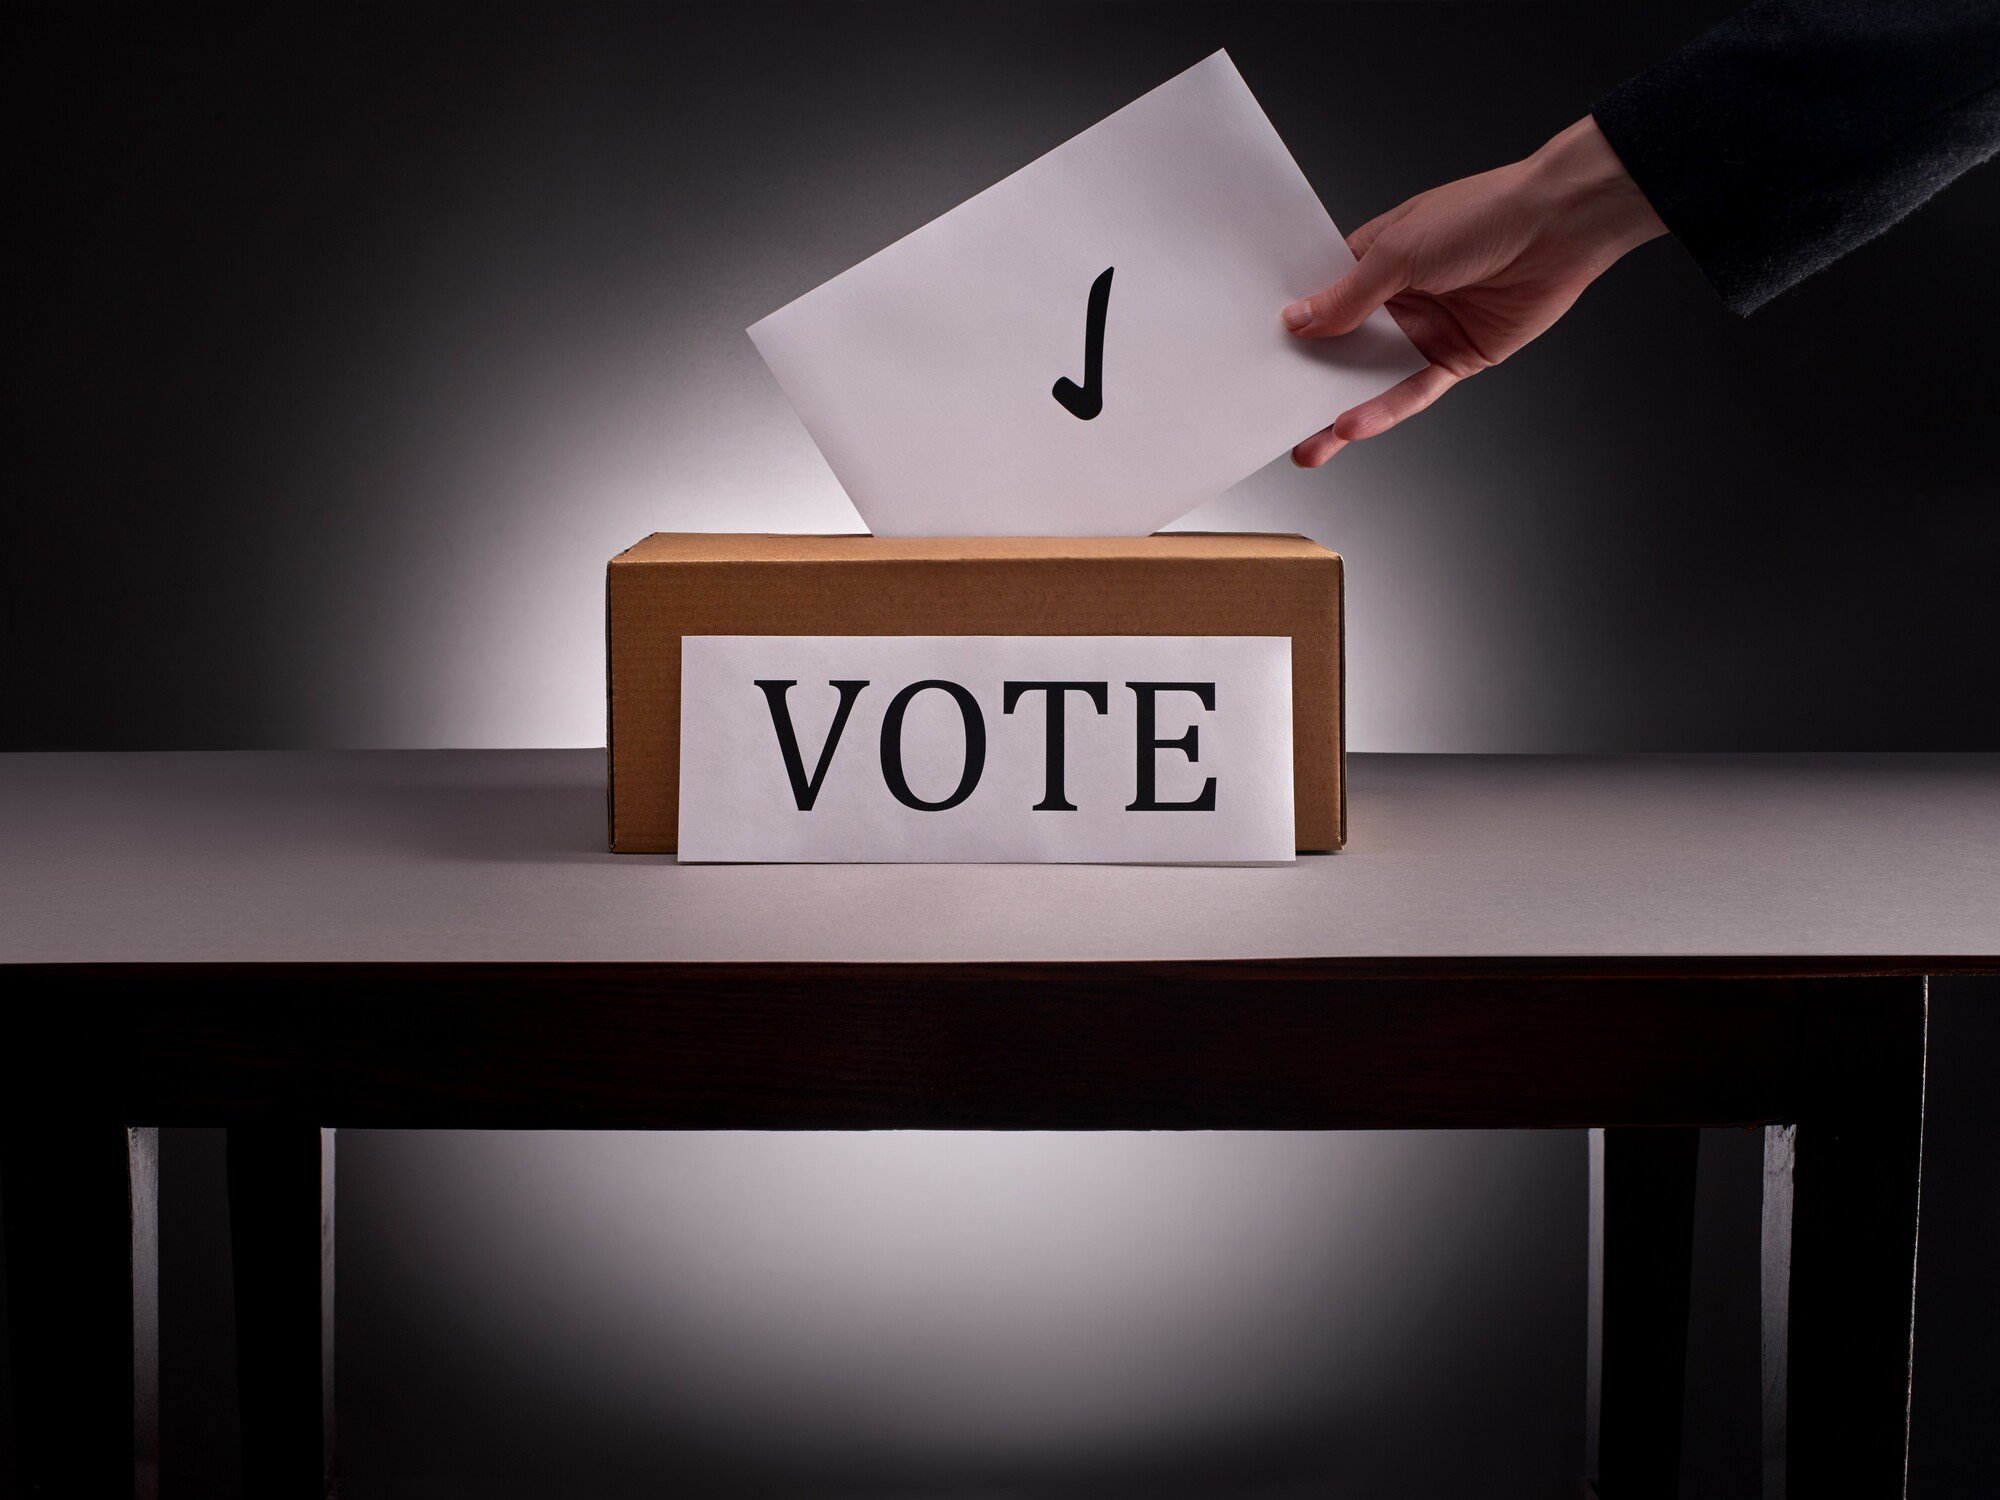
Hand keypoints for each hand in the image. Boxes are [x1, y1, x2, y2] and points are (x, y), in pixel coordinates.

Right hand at [1282, 116, 1666, 465]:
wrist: (1561, 224)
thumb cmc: (1483, 215)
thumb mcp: (1400, 253)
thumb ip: (1347, 296)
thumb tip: (1296, 322)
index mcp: (1373, 261)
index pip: (1320, 301)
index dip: (1290, 329)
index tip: (1252, 357)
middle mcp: (1395, 299)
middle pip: (1340, 350)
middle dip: (1305, 384)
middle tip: (1268, 416)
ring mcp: (1423, 331)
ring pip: (1370, 380)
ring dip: (1337, 412)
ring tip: (1303, 445)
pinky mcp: (1454, 358)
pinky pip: (1411, 392)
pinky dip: (1382, 410)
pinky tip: (1351, 425)